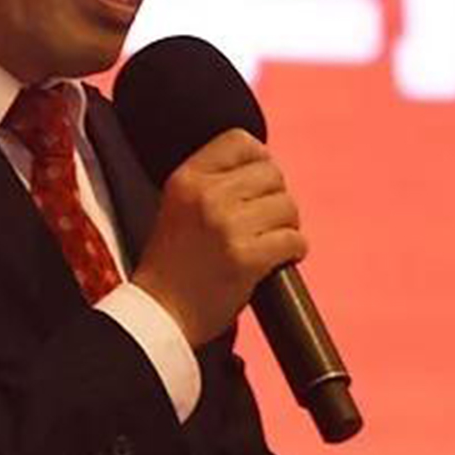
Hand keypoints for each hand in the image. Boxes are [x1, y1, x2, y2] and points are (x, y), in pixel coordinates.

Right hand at [130, 129, 305, 344]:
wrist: (159, 314)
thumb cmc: (172, 263)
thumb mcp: (178, 205)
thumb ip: (213, 182)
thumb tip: (266, 167)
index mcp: (187, 178)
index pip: (240, 141)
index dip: (259, 159)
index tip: (259, 183)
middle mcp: (207, 195)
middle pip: (272, 174)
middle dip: (276, 198)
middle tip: (266, 221)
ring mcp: (228, 226)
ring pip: (287, 207)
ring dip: (287, 226)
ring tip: (271, 242)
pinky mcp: (247, 258)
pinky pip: (293, 240)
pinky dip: (294, 250)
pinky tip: (280, 259)